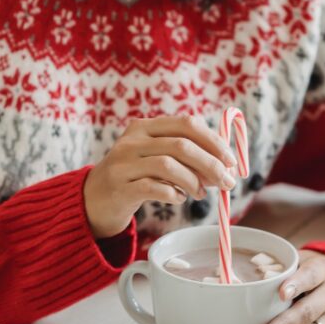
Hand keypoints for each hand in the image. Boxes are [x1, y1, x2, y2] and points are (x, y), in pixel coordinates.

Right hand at [83, 114, 238, 237]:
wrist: (93, 199)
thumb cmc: (134, 177)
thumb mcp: (154, 157)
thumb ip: (184, 156)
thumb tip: (225, 166)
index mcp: (145, 126)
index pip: (187, 124)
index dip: (213, 141)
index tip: (231, 161)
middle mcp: (133, 140)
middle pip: (181, 145)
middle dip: (210, 164)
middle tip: (226, 182)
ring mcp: (123, 162)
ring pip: (168, 165)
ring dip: (193, 181)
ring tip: (201, 193)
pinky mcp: (119, 187)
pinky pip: (154, 188)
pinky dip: (173, 194)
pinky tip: (179, 199)